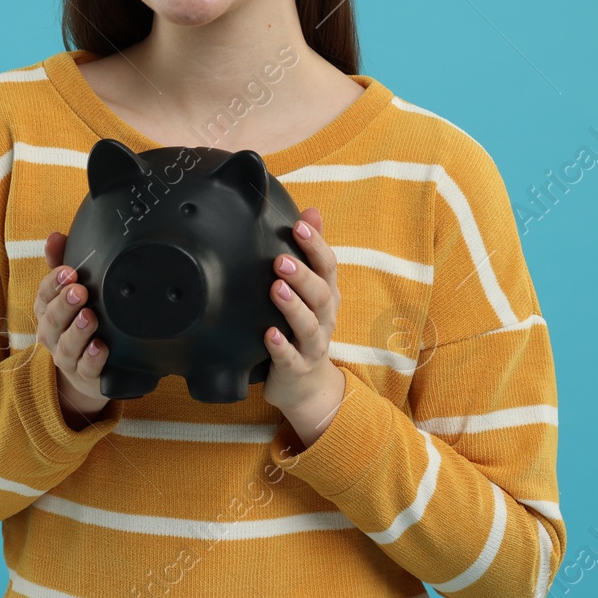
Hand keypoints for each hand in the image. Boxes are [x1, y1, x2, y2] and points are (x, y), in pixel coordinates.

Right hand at [36, 231, 111, 428]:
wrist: (88, 371)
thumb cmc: (77, 321)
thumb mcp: (69, 292)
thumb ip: (62, 263)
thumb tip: (54, 235)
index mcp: (48, 311)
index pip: (44, 294)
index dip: (54, 282)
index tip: (70, 270)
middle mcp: (53, 334)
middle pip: (53, 320)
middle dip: (65, 305)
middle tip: (80, 291)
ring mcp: (68, 357)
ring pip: (67, 346)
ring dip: (78, 331)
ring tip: (90, 317)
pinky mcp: (85, 376)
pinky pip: (87, 369)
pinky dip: (93, 359)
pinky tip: (102, 347)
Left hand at [263, 207, 345, 438]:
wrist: (307, 387)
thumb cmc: (302, 329)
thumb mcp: (311, 291)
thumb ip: (311, 253)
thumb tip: (311, 211)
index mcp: (327, 296)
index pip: (328, 267)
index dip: (316, 246)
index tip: (299, 225)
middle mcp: (324, 319)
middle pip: (321, 295)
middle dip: (303, 276)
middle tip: (280, 260)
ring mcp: (312, 346)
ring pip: (308, 326)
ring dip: (293, 307)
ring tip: (275, 289)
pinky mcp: (296, 369)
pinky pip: (290, 358)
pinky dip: (280, 346)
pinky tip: (269, 334)